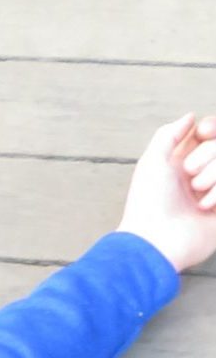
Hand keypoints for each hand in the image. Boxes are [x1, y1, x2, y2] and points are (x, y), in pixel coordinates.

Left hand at [117, 114, 215, 272]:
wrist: (156, 241)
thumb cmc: (148, 204)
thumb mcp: (152, 161)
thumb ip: (169, 134)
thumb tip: (191, 116)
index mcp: (181, 163)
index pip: (208, 133)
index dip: (210, 128)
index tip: (202, 133)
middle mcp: (199, 175)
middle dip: (208, 156)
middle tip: (190, 177)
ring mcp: (213, 192)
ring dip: (215, 175)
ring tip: (197, 194)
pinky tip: (205, 208)